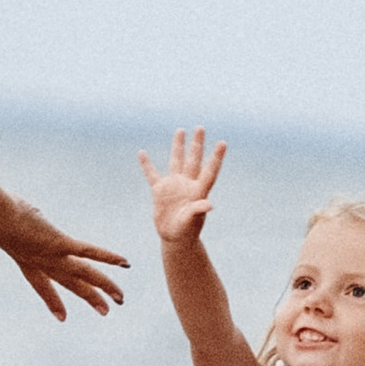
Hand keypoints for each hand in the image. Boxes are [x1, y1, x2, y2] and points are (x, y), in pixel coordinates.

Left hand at [0, 197, 127, 320]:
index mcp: (23, 257)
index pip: (40, 284)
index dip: (52, 300)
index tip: (62, 317)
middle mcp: (40, 261)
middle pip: (69, 283)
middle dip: (88, 297)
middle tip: (105, 312)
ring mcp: (51, 254)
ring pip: (83, 275)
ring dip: (104, 286)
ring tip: (120, 299)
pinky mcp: (59, 242)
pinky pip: (88, 252)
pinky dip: (107, 257)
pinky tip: (125, 263)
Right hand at [139, 127, 226, 248]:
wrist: (174, 237)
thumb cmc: (186, 231)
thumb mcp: (192, 221)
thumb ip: (198, 210)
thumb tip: (209, 204)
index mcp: (198, 191)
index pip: (209, 171)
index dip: (216, 158)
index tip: (223, 143)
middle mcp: (187, 184)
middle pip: (193, 160)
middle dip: (197, 144)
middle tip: (200, 128)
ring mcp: (174, 185)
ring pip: (176, 161)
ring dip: (178, 146)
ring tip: (180, 130)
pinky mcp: (160, 190)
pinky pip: (152, 174)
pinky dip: (146, 165)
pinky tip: (142, 153)